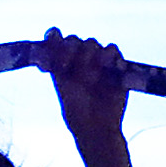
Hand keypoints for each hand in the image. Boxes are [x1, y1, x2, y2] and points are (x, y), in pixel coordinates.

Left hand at [41, 28, 130, 155]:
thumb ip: (58, 70)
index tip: (50, 48)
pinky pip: (112, 50)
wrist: (97, 127)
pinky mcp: (116, 64)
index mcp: (62, 62)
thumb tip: (52, 47)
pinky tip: (105, 65)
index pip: (55, 39)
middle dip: (69, 50)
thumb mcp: (63, 90)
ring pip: (91, 43)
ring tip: (89, 77)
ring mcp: (97, 60)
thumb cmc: (77, 113)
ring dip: (87, 55)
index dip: (53, 40)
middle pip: (73, 40)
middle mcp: (79, 58)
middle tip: (66, 67)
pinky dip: (108, 55)